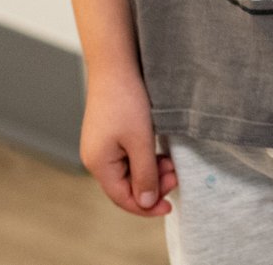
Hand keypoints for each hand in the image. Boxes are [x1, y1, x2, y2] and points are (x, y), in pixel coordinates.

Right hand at [78, 71, 173, 216]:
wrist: (116, 65)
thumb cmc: (127, 100)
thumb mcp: (141, 141)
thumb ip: (145, 174)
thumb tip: (145, 203)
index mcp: (99, 164)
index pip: (122, 198)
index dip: (146, 207)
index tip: (170, 206)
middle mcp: (95, 158)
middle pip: (126, 186)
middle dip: (153, 186)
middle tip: (176, 175)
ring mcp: (101, 146)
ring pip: (129, 171)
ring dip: (152, 172)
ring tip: (172, 164)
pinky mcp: (109, 135)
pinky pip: (128, 157)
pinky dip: (146, 159)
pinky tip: (161, 153)